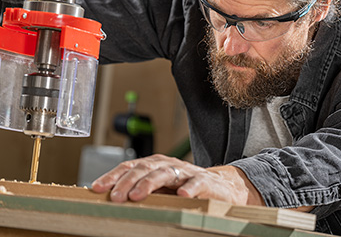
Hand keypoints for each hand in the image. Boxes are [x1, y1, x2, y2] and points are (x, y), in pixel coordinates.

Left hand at [92, 154, 264, 205]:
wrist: (220, 187)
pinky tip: (182, 194)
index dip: (113, 176)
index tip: (96, 188)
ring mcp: (186, 171)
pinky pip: (196, 182)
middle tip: (114, 196)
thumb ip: (141, 191)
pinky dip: (189, 187)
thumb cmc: (185, 188)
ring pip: (165, 173)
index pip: (130, 166)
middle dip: (127, 181)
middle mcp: (168, 164)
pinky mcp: (204, 181)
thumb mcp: (160, 190)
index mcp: (155, 165)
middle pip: (144, 168)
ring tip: (137, 196)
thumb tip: (113, 200)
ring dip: (149, 183)